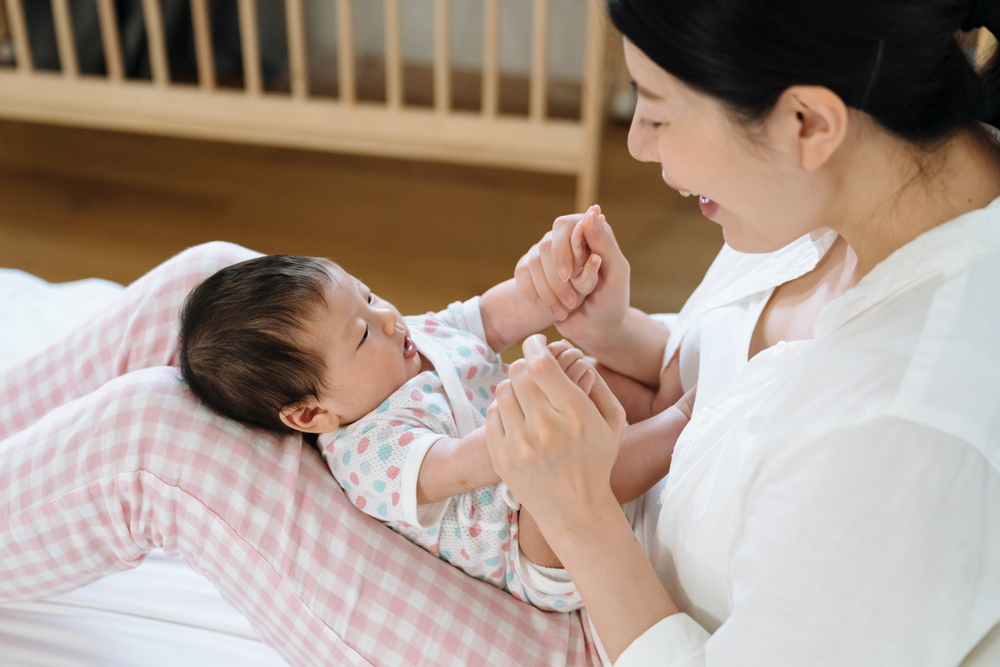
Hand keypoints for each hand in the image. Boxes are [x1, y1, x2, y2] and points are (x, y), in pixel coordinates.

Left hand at [486, 334, 625, 537]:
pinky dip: (503, 409)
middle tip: (534, 370)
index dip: (535, 346)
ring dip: (514, 386)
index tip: (537, 343)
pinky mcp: (501, 457)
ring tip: (527, 396)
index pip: (542, 365)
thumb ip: (598, 384)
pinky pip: (492, 414)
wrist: (575, 510)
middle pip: (519, 373)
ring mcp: (519, 445)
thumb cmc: (597, 460)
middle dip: (527, 365)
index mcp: (575, 414)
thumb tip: (575, 357)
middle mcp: (545, 428)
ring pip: (503, 391)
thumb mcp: (613, 421)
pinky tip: (517, 416)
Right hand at [515, 207, 602, 321]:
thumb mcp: (616, 272)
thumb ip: (605, 243)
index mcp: (587, 232)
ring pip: (534, 261)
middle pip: (546, 245)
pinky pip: (523, 275)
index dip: (564, 251)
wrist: (596, 328)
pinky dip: (535, 294)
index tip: (569, 275)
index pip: (564, 226)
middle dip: (556, 277)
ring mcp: (548, 254)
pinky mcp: (534, 272)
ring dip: (549, 290)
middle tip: (571, 301)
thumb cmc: (612, 300)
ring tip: (566, 310)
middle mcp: (566, 238)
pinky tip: (550, 309)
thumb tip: (592, 213)